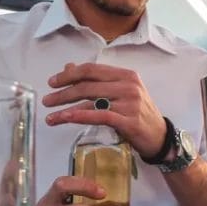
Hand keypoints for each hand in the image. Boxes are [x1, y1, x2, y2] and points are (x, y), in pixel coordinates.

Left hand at [42, 63, 167, 158]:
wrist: (159, 137)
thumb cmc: (138, 114)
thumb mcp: (120, 93)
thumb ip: (96, 81)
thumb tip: (69, 68)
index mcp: (126, 75)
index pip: (92, 69)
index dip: (69, 74)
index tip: (52, 82)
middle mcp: (128, 86)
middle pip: (88, 85)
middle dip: (63, 93)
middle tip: (47, 100)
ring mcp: (129, 103)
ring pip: (90, 101)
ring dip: (66, 108)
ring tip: (50, 116)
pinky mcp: (128, 121)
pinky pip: (99, 116)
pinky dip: (79, 117)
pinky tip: (65, 119)